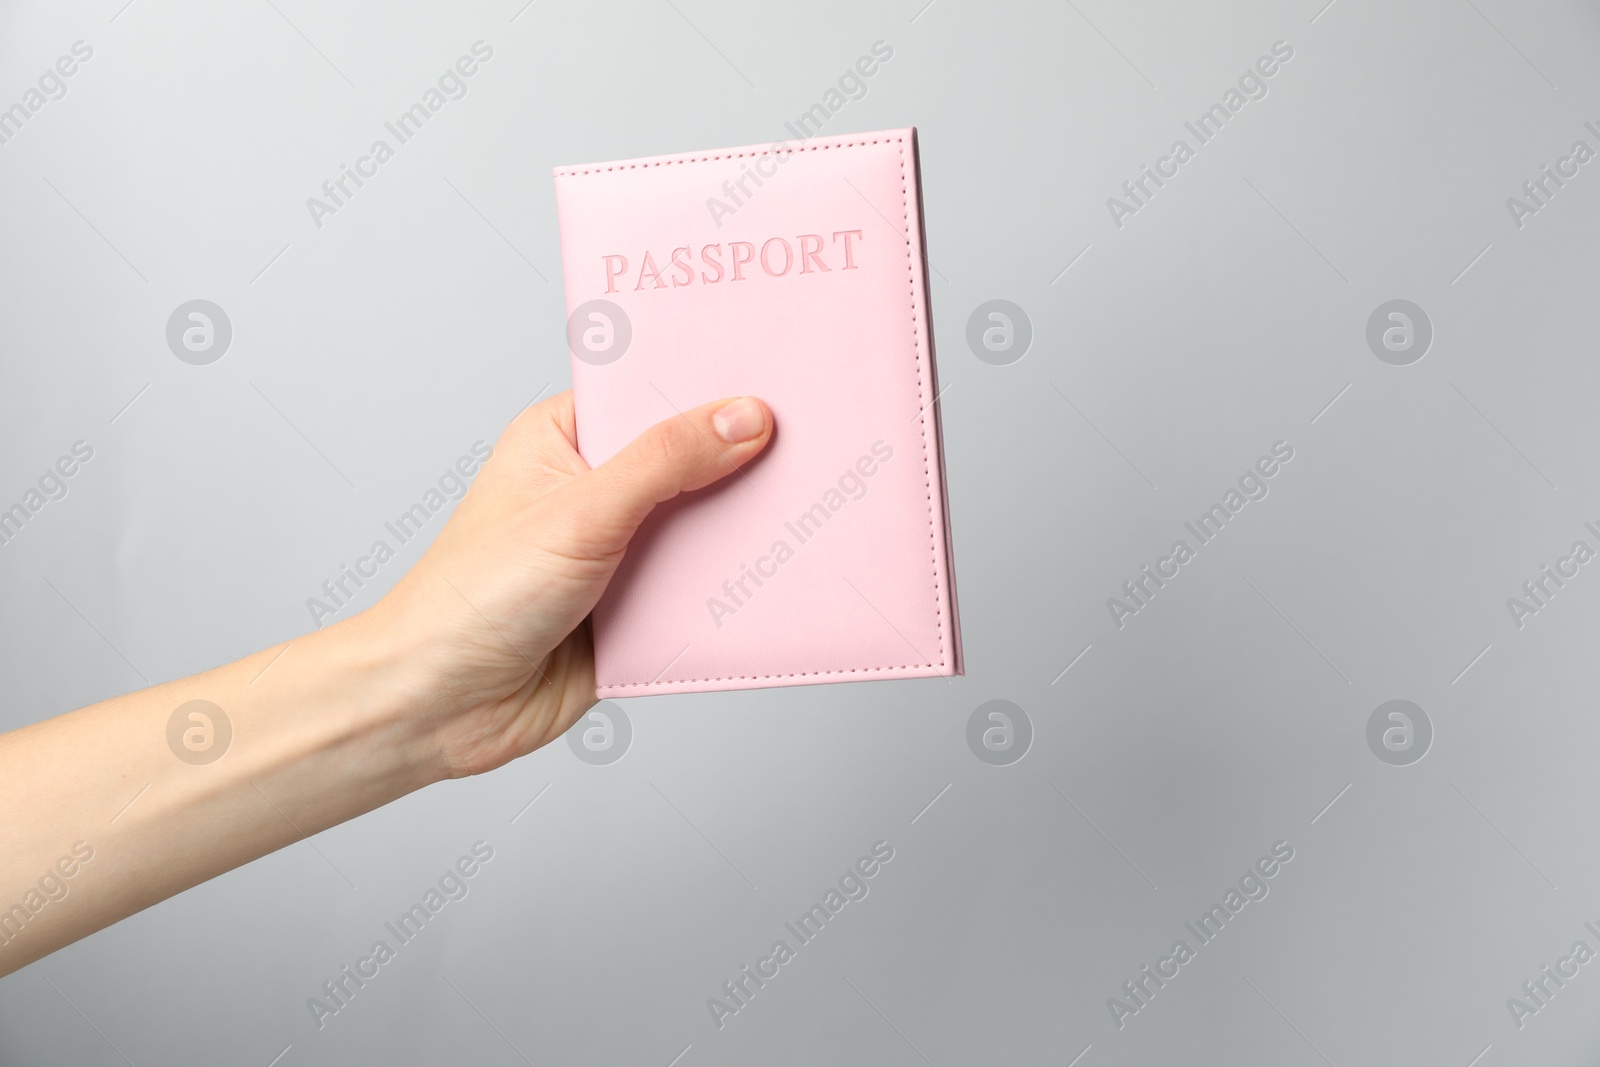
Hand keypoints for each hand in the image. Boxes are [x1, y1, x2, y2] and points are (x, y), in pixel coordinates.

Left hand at [369, 390, 772, 778]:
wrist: (440, 708)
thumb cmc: (472, 599)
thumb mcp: (578, 512)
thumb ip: (665, 462)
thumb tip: (742, 418)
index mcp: (564, 440)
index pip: (651, 396)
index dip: (710, 389)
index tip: (777, 381)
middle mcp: (592, 491)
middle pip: (689, 463)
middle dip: (739, 466)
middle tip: (812, 448)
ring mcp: (616, 553)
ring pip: (702, 531)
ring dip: (739, 535)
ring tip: (807, 513)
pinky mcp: (635, 612)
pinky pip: (700, 593)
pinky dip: (730, 594)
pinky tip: (776, 582)